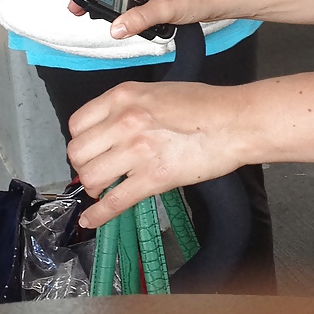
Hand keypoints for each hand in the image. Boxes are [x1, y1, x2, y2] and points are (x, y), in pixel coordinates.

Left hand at [67, 80, 244, 227]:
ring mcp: (137, 150)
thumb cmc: (206, 105)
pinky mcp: (153, 178)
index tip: (92, 150)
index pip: (78, 124)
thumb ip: (130, 108)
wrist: (236, 121)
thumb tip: (114, 129)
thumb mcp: (158, 93)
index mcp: (123, 96)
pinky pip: (114, 201)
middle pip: (78, 153)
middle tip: (99, 170)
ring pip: (91, 178)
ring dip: (95, 187)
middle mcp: (123, 121)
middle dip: (84, 166)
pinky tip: (91, 220)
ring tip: (107, 188)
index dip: (82, 141)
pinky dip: (99, 215)